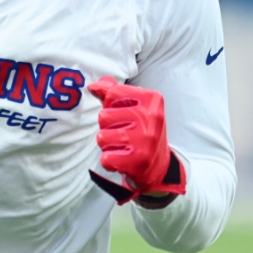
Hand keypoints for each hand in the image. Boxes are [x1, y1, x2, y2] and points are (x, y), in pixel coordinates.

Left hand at [87, 76, 186, 204]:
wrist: (159, 166)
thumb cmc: (141, 131)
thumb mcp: (134, 106)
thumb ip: (113, 92)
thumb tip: (93, 86)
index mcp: (151, 99)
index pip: (112, 93)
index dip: (110, 105)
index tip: (123, 114)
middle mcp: (151, 117)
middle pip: (103, 116)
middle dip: (107, 127)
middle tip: (124, 134)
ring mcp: (145, 140)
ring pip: (102, 137)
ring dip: (107, 144)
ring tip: (122, 146)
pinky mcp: (138, 161)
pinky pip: (106, 158)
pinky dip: (108, 161)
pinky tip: (121, 159)